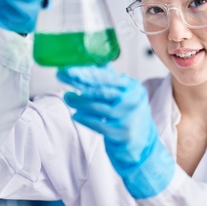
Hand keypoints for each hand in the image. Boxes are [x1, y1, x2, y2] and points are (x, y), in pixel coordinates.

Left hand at [57, 65, 174, 198]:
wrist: (143, 145)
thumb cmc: (128, 115)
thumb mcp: (125, 95)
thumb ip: (110, 80)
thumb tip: (92, 60)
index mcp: (133, 87)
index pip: (109, 77)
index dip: (88, 72)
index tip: (71, 68)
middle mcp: (133, 101)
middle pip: (102, 90)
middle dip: (81, 82)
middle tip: (63, 77)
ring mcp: (128, 118)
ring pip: (98, 107)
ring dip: (79, 102)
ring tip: (68, 97)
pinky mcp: (122, 134)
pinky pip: (98, 124)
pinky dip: (84, 119)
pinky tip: (76, 115)